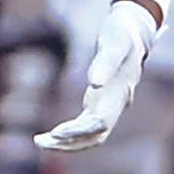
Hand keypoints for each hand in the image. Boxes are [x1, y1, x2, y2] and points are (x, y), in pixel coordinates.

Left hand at [34, 0, 158, 151]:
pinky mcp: (103, 102)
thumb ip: (106, 61)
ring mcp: (112, 105)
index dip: (79, 131)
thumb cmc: (123, 34)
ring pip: (93, 136)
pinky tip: (51, 134)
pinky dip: (71, 133)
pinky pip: (88, 126)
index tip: (56, 133)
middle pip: (96, 136)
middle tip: (39, 141)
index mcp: (121, 93)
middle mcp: (118, 104)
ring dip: (68, 143)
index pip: (101, 123)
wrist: (135, 31)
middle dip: (69, 142)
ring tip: (39, 141)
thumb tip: (95, 84)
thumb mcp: (116, 42)